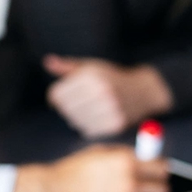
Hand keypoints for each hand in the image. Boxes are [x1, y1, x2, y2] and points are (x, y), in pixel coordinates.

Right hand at [9, 145, 168, 191]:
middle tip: (149, 184)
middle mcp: (129, 184)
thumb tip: (147, 155)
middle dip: (156, 184)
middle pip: (162, 187)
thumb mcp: (101, 152)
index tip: (157, 170)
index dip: (160, 168)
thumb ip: (126, 154)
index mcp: (126, 163)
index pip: (162, 167)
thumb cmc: (70, 173)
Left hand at [44, 56, 173, 137]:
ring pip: (75, 121)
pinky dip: (88, 126)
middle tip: (79, 102)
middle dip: (67, 106)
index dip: (56, 95)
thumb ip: (68, 66)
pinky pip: (88, 130)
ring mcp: (110, 109)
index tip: (62, 95)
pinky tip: (96, 117)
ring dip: (77, 117)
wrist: (144, 91)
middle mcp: (102, 91)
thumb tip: (47, 61)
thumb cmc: (112, 78)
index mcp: (93, 76)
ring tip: (89, 109)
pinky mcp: (116, 124)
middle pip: (65, 108)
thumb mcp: (92, 67)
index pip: (57, 93)